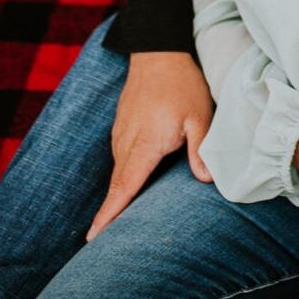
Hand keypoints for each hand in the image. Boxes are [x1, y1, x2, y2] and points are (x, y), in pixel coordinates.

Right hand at [86, 52, 213, 239]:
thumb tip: (205, 179)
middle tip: (100, 246)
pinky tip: (126, 191)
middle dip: (108, 215)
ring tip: (111, 226)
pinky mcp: (122, 128)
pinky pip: (120, 160)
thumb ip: (200, 149)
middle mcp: (127, 142)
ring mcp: (121, 134)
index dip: (110, 213)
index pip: (124, 186)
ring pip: (118, 173)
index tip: (94, 237)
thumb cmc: (182, 85)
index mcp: (145, 143)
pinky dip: (121, 180)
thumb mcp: (200, 116)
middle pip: (117, 186)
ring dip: (115, 198)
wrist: (157, 52)